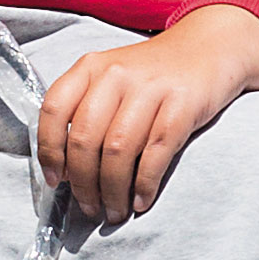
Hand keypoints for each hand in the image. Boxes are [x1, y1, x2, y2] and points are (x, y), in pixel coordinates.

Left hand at [34, 5, 258, 222]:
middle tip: (90, 208)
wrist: (209, 48)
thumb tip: (67, 169)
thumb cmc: (153, 74)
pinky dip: (145, 184)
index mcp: (91, 66)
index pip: (54, 109)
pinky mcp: (183, 104)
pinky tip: (141, 201)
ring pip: (118, 151)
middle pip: (85, 139)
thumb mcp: (111, 77)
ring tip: (115, 212)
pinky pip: (156, 153)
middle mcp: (116, 74)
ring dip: (112, 191)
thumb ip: (86, 110)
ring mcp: (151, 88)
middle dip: (83, 184)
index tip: (56, 180)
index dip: (49, 151)